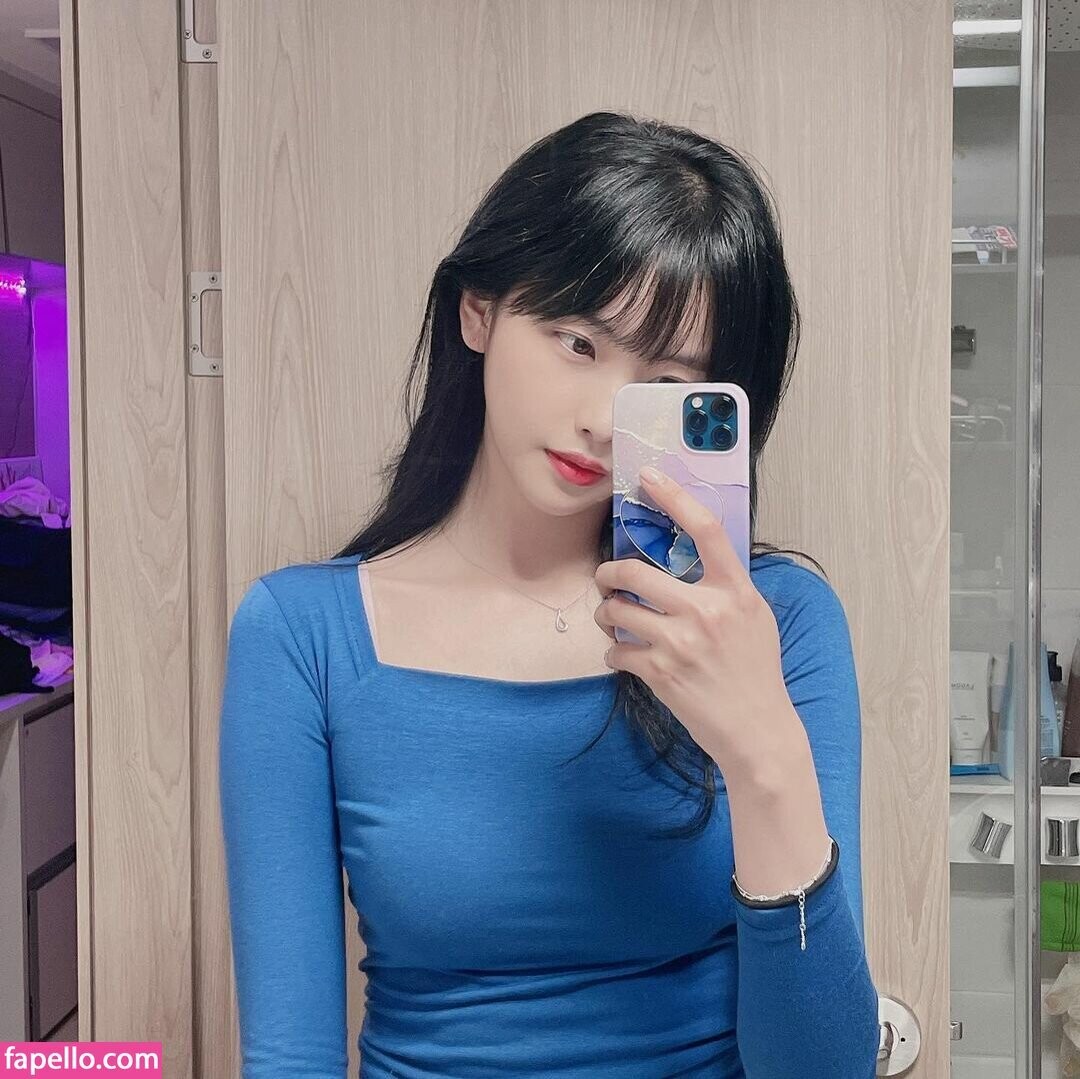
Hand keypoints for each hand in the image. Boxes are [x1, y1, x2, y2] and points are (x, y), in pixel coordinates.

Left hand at [594, 465, 799, 782]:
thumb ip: (727, 585)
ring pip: (617, 611)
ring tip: (613, 619)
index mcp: (735, 592)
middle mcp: (706, 611)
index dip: (674, 496)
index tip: (650, 478)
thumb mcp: (755, 617)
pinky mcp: (660, 673)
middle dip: (609, 573)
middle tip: (607, 579)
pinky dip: (614, 653)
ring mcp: (680, 643)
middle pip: (635, 572)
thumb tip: (693, 555)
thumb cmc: (756, 671)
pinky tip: (625, 657)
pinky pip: (616, 651)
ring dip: (607, 614)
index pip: (705, 530)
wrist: (757, 729)